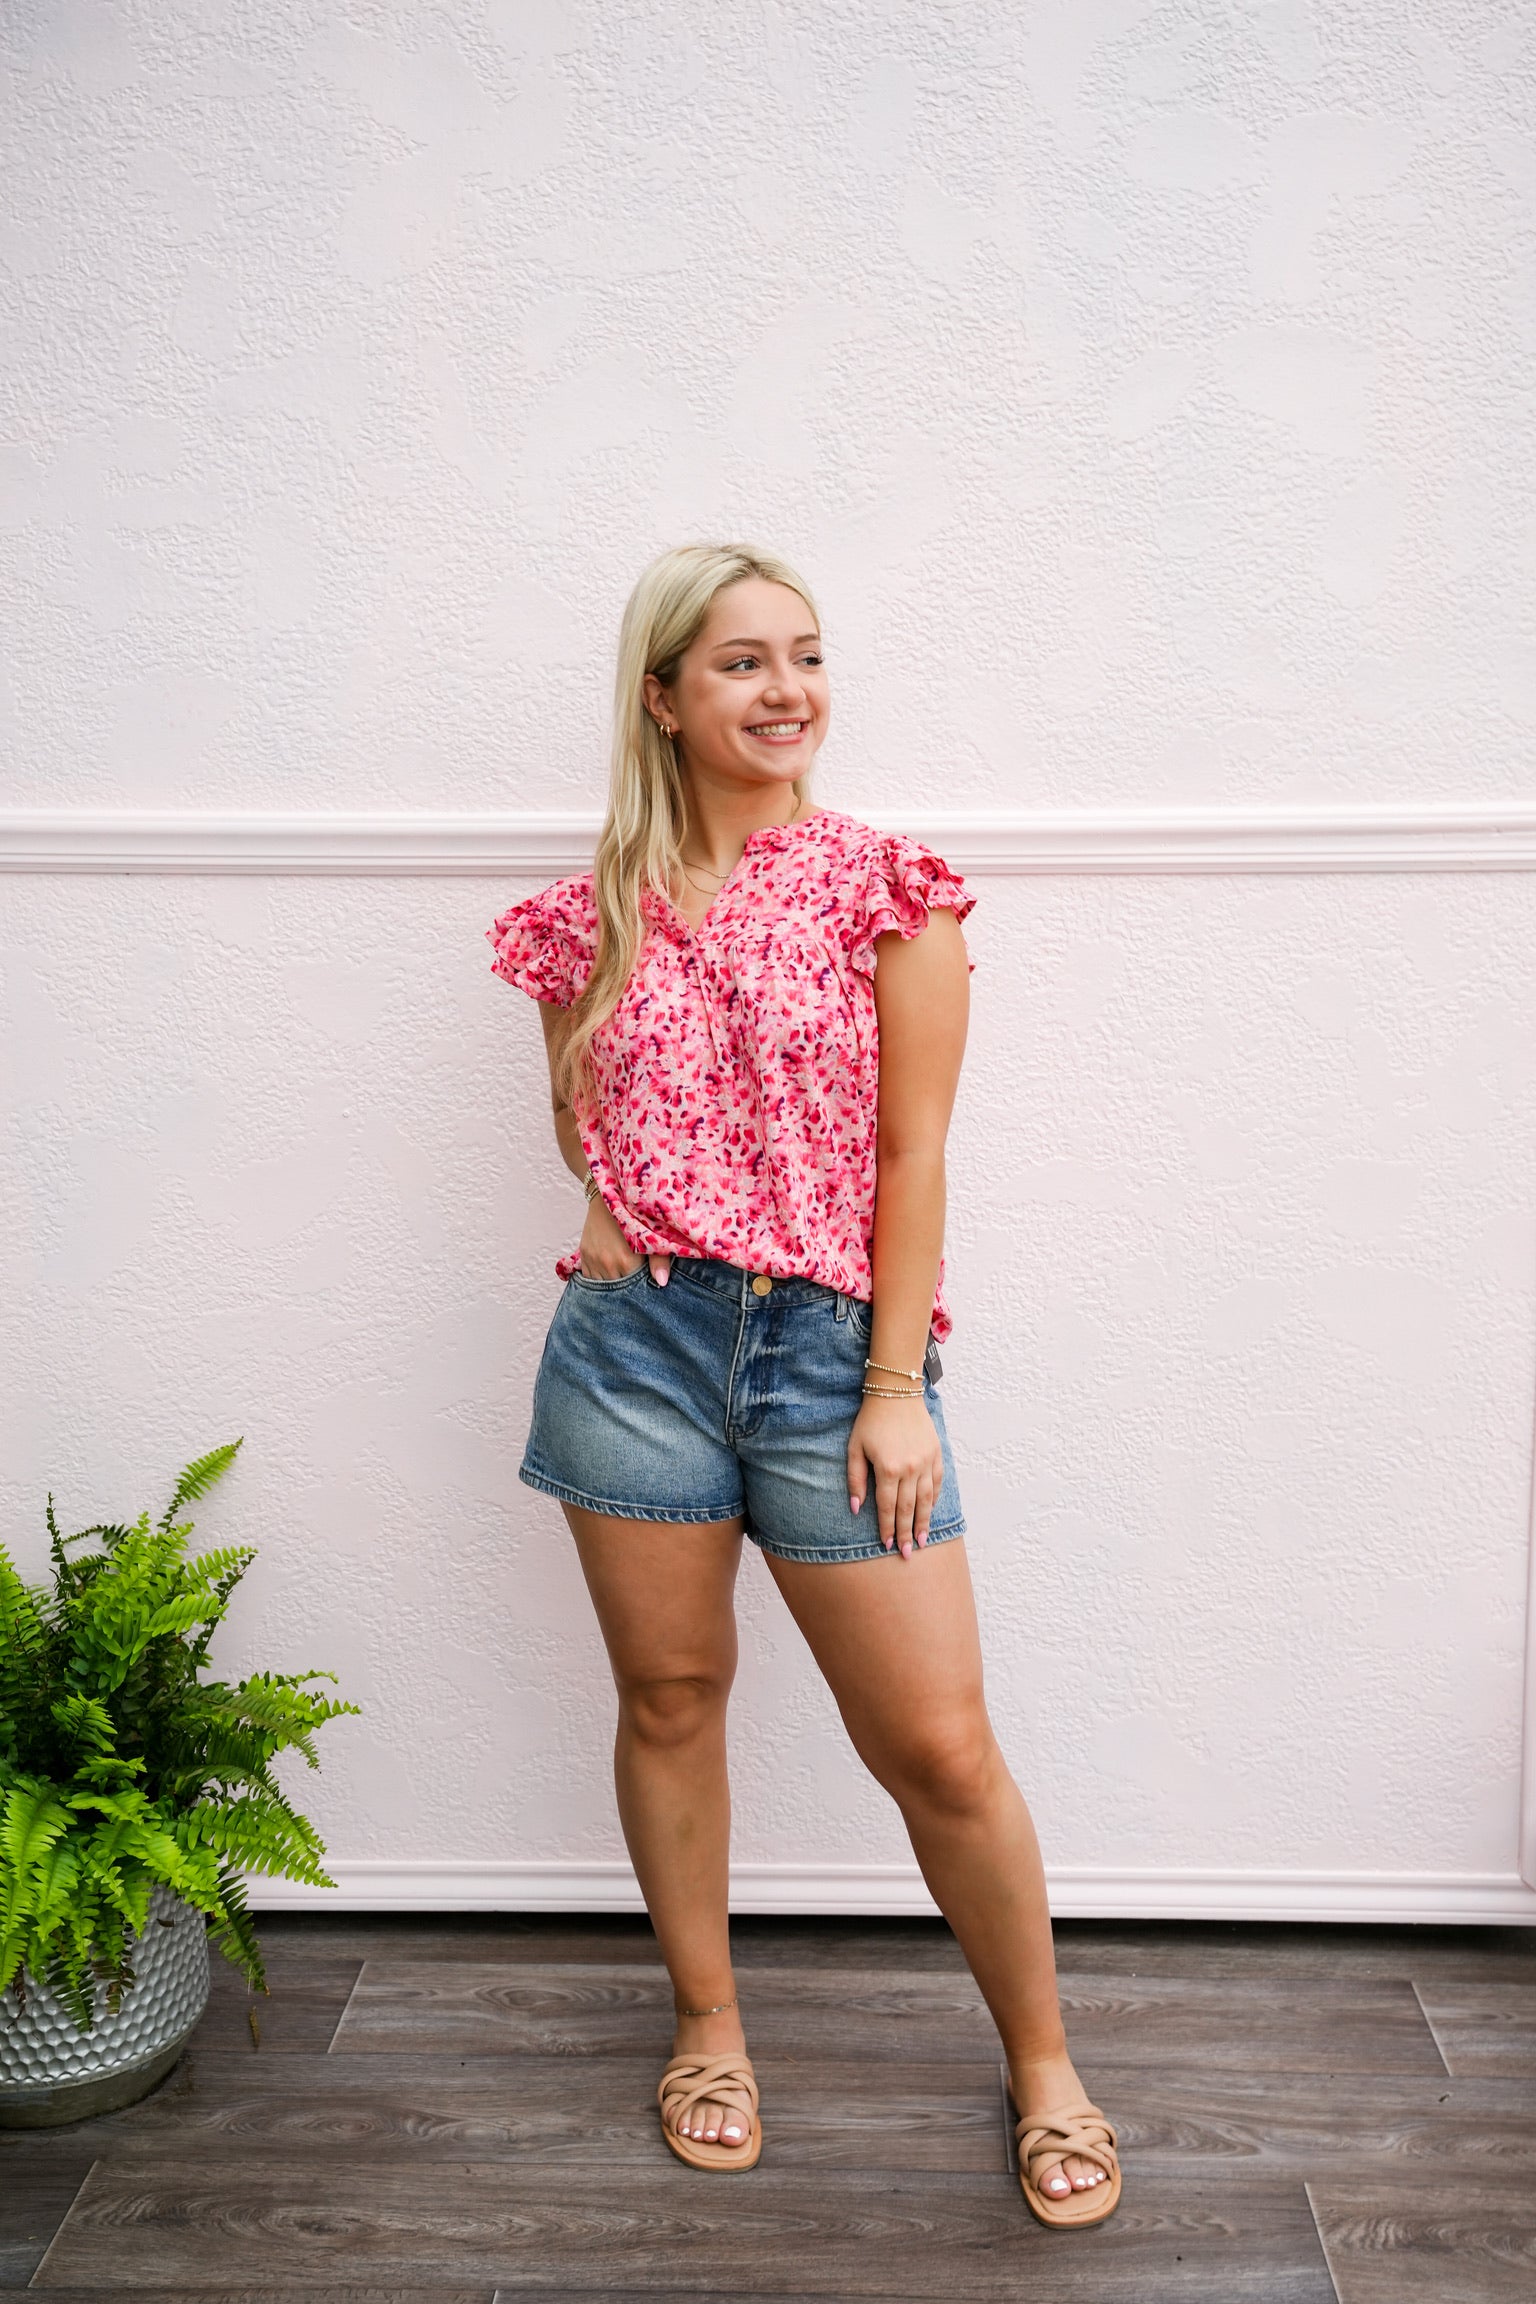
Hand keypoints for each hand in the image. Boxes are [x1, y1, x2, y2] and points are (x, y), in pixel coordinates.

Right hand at [578, 1193, 672, 1284]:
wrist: (610, 1192)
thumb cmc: (635, 1212)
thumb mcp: (650, 1234)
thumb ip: (659, 1260)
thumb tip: (662, 1282)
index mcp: (626, 1260)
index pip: (634, 1289)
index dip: (641, 1290)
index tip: (646, 1287)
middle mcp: (607, 1263)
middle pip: (617, 1290)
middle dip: (626, 1291)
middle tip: (635, 1287)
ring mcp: (593, 1259)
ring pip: (601, 1286)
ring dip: (611, 1285)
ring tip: (621, 1279)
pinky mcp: (584, 1254)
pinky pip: (588, 1277)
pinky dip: (597, 1279)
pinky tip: (608, 1274)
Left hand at [847, 1395, 942, 1557]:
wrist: (896, 1393)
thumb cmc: (870, 1421)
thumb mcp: (855, 1448)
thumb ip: (856, 1479)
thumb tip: (856, 1508)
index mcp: (888, 1468)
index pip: (888, 1507)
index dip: (887, 1528)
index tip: (886, 1545)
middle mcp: (910, 1468)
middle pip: (908, 1509)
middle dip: (906, 1534)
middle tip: (906, 1554)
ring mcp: (926, 1461)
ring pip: (926, 1500)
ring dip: (924, 1523)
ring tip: (922, 1541)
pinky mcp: (936, 1454)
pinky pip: (937, 1483)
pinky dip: (934, 1500)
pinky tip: (930, 1513)